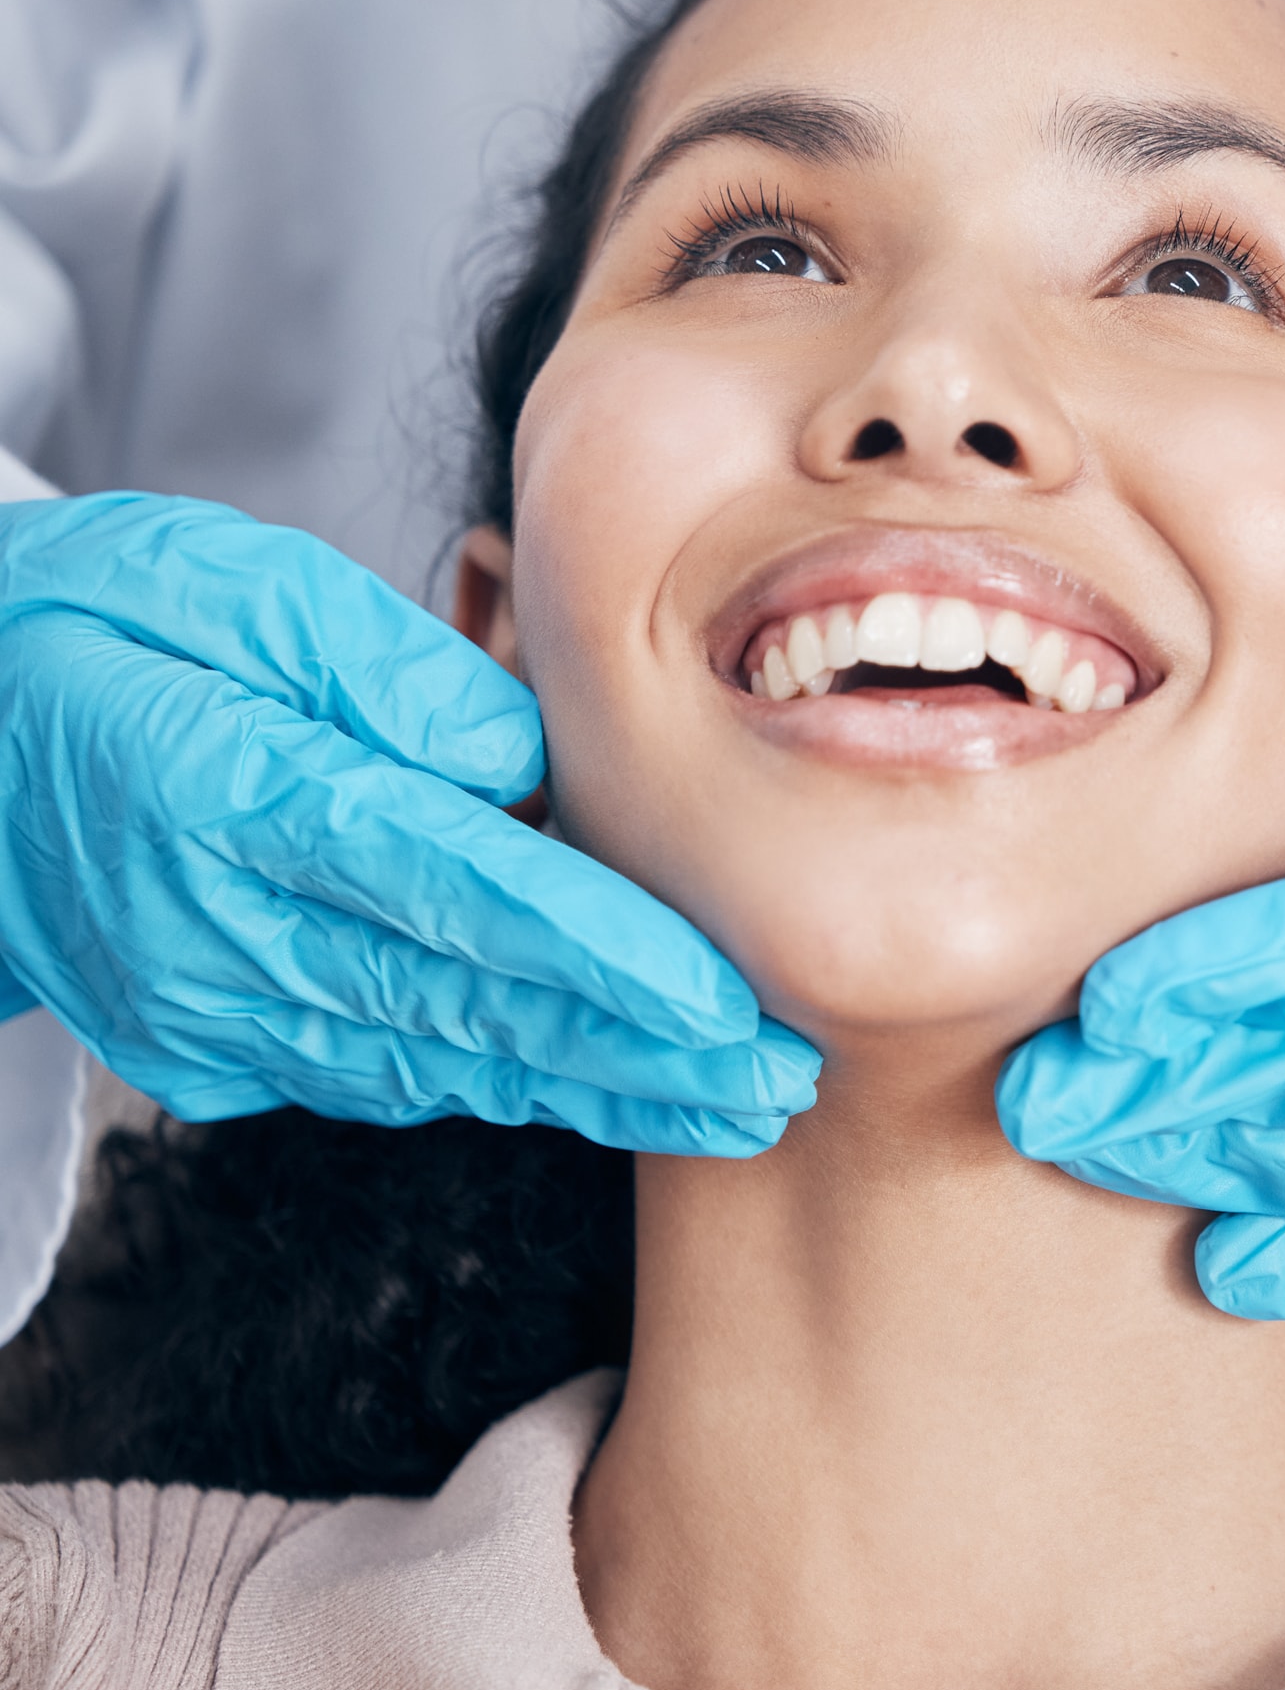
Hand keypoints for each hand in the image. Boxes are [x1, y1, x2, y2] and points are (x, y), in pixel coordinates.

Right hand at [0, 493, 816, 1151]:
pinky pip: (382, 1072)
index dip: (595, 954)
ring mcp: (205, 1011)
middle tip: (781, 1080)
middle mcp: (217, 931)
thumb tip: (525, 755)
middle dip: (639, 1054)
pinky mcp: (205, 1049)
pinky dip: (502, 1082)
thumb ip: (385, 669)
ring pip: (438, 1063)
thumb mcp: (227, 587)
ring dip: (594, 1090)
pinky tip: (612, 1088)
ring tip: (736, 1103)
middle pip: (468, 1005)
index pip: (449, 890)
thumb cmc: (97, 627)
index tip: (718, 999)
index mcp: (225, 796)